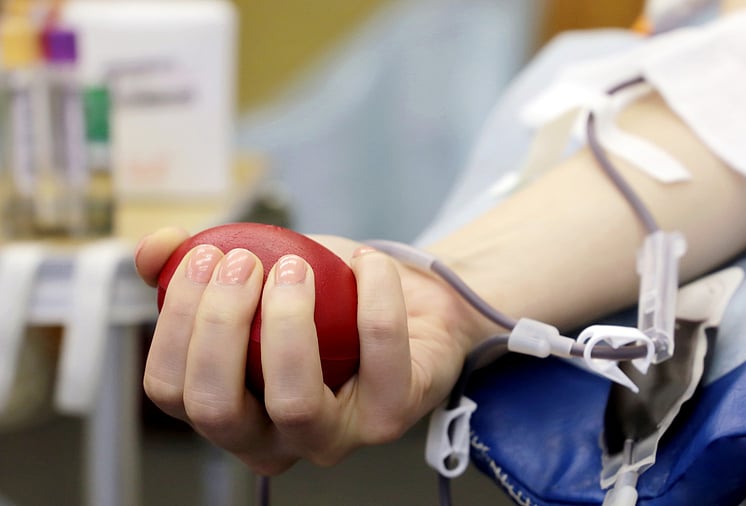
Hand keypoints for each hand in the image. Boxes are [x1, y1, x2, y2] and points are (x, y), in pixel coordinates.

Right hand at [135, 227, 485, 473]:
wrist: (415, 312)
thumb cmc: (327, 303)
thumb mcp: (256, 276)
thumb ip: (197, 266)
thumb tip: (153, 250)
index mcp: (230, 412)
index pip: (171, 389)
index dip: (175, 321)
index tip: (204, 258)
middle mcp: (274, 440)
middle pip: (217, 407)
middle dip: (220, 323)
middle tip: (244, 262)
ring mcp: (334, 437)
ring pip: (291, 402)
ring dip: (286, 321)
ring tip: (295, 266)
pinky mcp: (391, 416)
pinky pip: (379, 351)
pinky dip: (374, 293)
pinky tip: (368, 261)